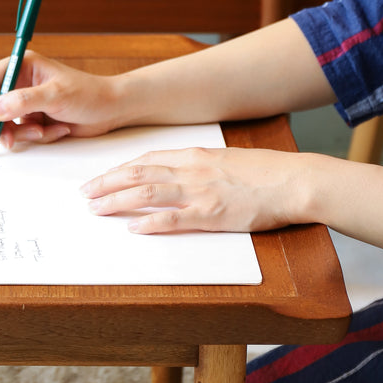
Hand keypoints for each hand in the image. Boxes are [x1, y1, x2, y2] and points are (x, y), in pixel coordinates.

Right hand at [0, 50, 125, 149]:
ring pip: (7, 124)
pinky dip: (39, 136)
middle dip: (1, 125)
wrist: (111, 110)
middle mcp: (22, 83)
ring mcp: (28, 103)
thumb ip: (23, 101)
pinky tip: (58, 130)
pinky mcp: (35, 118)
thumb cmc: (89, 93)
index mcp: (24, 66)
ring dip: (24, 133)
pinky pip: (24, 133)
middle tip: (9, 139)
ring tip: (44, 130)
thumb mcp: (56, 95)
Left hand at [80, 147, 308, 233]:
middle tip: (86, 192)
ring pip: (147, 192)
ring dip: (117, 200)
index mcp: (196, 155)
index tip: (103, 176)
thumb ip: (203, 166)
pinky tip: (132, 228)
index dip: (120, 168)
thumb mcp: (229, 161)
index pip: (148, 158)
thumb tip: (182, 174)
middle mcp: (193, 170)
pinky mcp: (212, 213)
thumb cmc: (268, 173)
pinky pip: (173, 218)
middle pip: (138, 172)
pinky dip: (150, 222)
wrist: (296, 180)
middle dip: (107, 183)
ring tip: (96, 209)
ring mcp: (201, 191)